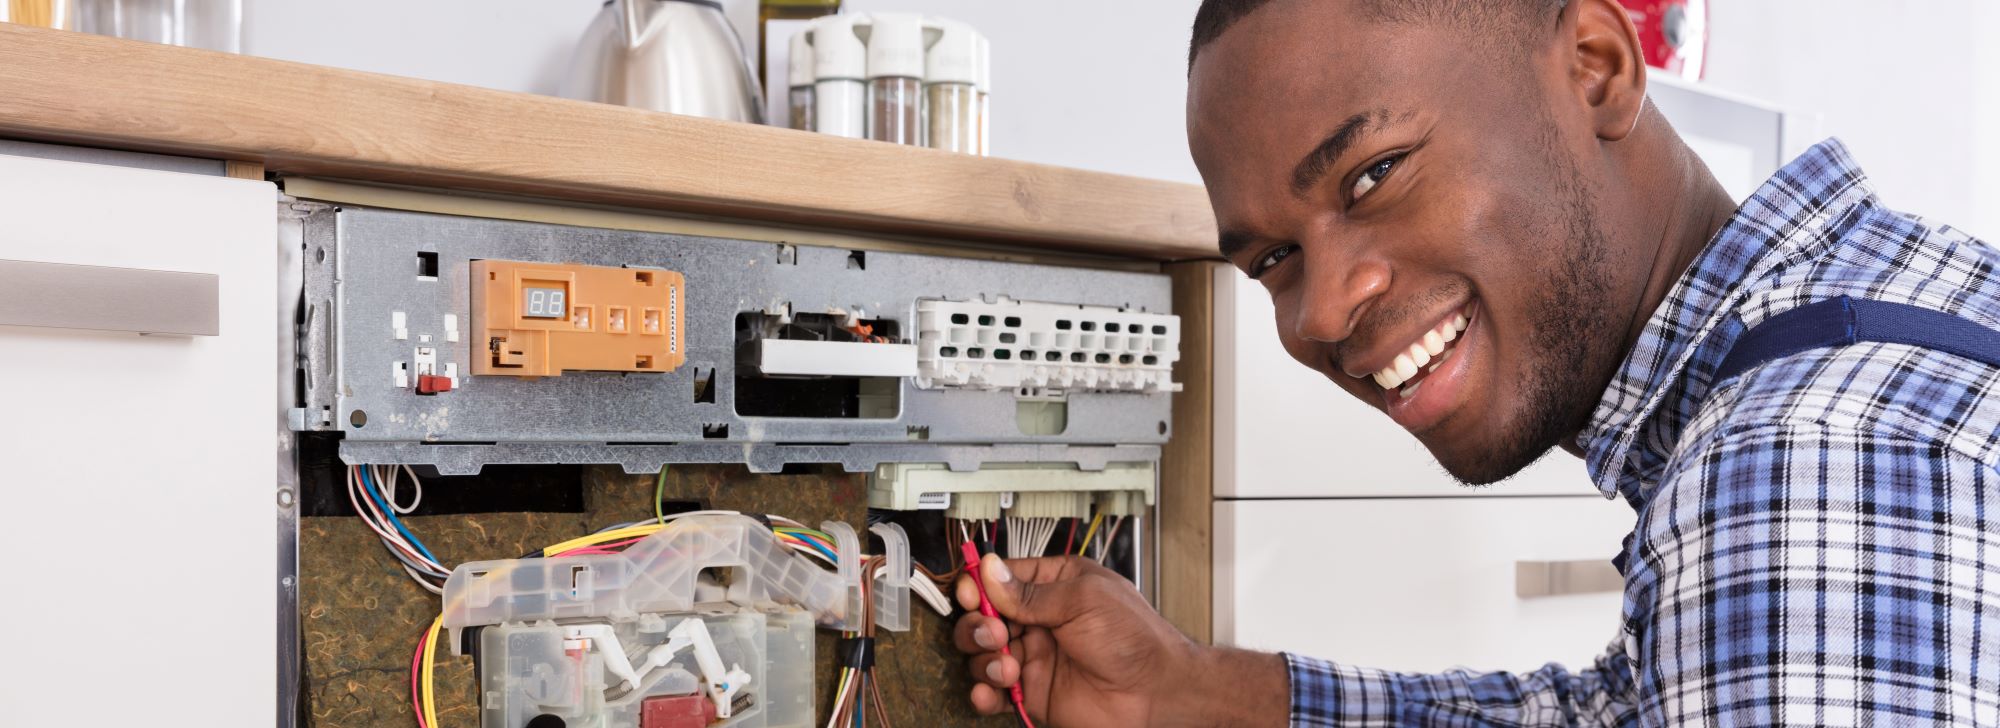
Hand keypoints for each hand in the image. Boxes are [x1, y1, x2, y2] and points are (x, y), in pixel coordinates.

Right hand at [952, 554, 1287, 726]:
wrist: (1157, 693)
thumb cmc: (1136, 640)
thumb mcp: (1083, 600)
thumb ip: (1030, 592)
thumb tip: (989, 571)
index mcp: (1055, 585)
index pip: (1001, 578)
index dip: (979, 585)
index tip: (970, 594)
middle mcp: (1041, 620)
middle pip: (984, 615)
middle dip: (978, 624)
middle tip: (994, 633)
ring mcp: (1036, 656)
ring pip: (984, 653)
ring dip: (983, 658)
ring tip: (1006, 665)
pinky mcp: (1033, 692)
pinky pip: (995, 691)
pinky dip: (984, 692)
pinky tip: (990, 692)